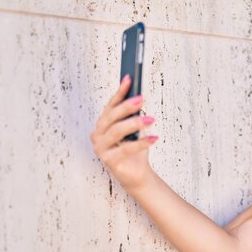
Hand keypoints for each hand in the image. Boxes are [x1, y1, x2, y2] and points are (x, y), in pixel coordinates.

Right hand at [90, 75, 158, 192]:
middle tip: (141, 98)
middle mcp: (98, 135)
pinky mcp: (109, 160)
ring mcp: (101, 148)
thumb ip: (132, 115)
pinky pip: (126, 149)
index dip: (120, 91)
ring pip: (117, 131)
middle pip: (112, 117)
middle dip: (126, 106)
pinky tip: (154, 138)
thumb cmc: (134, 149)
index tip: (129, 78)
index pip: (110, 105)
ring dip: (135, 123)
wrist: (136, 174)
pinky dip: (142, 143)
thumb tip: (138, 96)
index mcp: (102, 124)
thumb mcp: (134, 130)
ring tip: (151, 119)